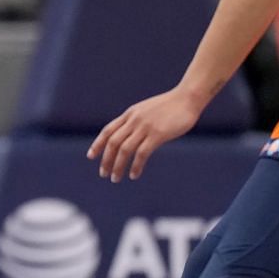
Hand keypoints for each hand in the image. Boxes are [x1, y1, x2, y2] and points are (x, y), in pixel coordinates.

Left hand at [87, 86, 204, 182]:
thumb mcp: (148, 111)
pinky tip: (133, 175)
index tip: (91, 156)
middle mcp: (134, 120)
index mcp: (130, 114)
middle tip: (103, 174)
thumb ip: (137, 121)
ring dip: (117, 166)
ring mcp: (145, 127)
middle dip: (106, 159)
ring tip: (116, 178)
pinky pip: (141, 153)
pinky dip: (135, 166)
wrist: (187, 98)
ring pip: (124, 149)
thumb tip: (130, 136)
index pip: (108, 130)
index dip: (98, 144)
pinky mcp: (157, 134)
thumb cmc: (170, 106)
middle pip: (113, 142)